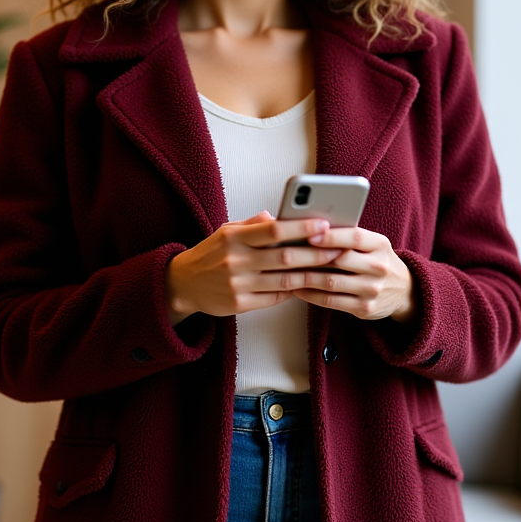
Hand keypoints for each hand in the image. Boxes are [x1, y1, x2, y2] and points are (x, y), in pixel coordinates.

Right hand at [164, 211, 344, 325]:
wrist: (183, 284)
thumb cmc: (211, 254)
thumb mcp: (226, 231)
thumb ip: (253, 224)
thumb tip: (279, 216)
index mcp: (234, 238)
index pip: (273, 230)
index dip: (301, 227)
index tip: (323, 224)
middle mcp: (235, 261)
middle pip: (284, 257)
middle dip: (315, 253)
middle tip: (337, 249)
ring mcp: (237, 285)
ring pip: (284, 280)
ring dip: (310, 275)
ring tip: (330, 269)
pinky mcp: (239, 305)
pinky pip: (274, 297)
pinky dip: (293, 291)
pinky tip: (307, 285)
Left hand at [291, 224, 418, 321]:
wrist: (404, 291)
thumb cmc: (375, 260)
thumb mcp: (371, 244)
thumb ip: (346, 235)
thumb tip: (308, 226)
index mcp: (380, 244)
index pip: (355, 237)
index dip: (331, 236)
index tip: (308, 233)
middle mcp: (379, 267)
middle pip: (340, 260)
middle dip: (310, 256)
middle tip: (286, 253)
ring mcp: (372, 290)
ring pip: (331, 282)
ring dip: (305, 277)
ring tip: (285, 270)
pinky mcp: (364, 308)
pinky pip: (330, 301)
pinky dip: (310, 294)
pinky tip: (296, 288)